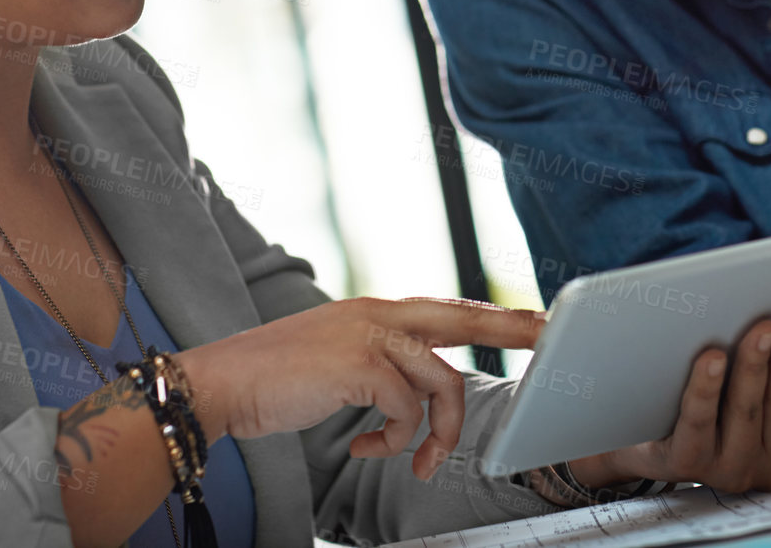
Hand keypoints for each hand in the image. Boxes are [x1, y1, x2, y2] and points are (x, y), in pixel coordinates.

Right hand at [178, 297, 544, 479]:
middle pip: (464, 316)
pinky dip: (395, 441)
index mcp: (376, 311)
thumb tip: (420, 393)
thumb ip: (381, 365)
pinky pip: (405, 411)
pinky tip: (367, 451)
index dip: (492, 315)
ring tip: (419, 462)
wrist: (223, 384)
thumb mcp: (339, 363)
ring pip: (441, 381)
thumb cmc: (277, 381)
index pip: (449, 308)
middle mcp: (378, 315)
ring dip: (439, 433)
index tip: (533, 321)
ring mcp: (369, 336)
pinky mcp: (358, 366)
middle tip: (548, 335)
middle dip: (512, 328)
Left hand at [568, 305, 770, 493]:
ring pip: (747, 412)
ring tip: (761, 325)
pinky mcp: (686, 464)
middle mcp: (770, 461)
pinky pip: (699, 424)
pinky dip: (705, 389)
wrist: (644, 435)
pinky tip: (710, 356)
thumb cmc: (718, 400)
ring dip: (756, 366)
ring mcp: (728, 467)